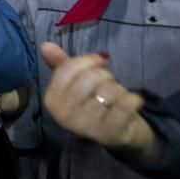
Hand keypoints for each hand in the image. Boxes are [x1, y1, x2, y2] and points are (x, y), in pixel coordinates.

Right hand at [40, 43, 160, 163]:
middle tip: (107, 85)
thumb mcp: (76, 82)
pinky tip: (131, 102)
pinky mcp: (108, 133)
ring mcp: (85, 126)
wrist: (117, 133)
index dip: (88, 60)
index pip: (69, 68)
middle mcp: (63, 115)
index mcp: (52, 100)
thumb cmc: (94, 102)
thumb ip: (61, 64)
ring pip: (108, 90)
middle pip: (89, 77)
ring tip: (116, 98)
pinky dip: (133, 99)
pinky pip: (124, 105)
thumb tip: (45, 45)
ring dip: (118, 89)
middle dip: (105, 75)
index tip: (100, 62)